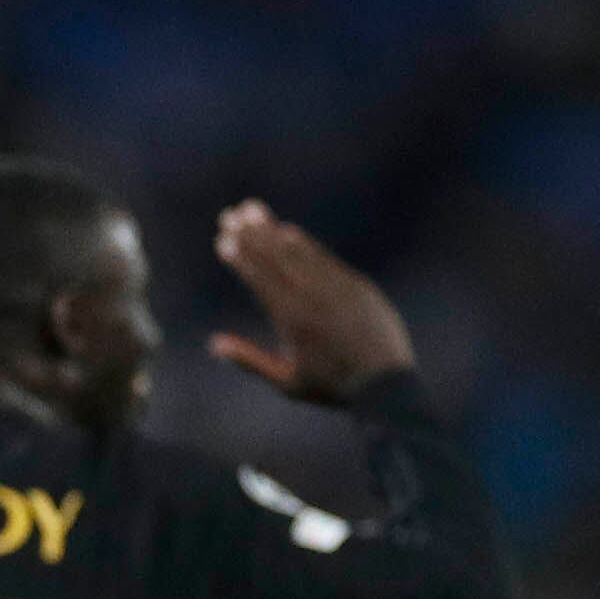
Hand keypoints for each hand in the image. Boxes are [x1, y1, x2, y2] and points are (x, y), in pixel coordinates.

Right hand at [207, 200, 412, 405]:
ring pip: (299, 252)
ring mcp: (336, 288)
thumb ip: (249, 360)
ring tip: (252, 211)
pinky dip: (304, 243)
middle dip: (251, 235)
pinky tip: (288, 230)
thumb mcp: (285, 383)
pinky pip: (324, 258)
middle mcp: (312, 297)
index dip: (241, 257)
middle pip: (276, 258)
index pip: (260, 279)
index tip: (222, 240)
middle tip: (230, 214)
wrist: (385, 383)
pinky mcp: (356, 285)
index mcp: (292, 320)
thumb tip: (214, 344)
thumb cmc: (331, 387)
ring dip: (273, 230)